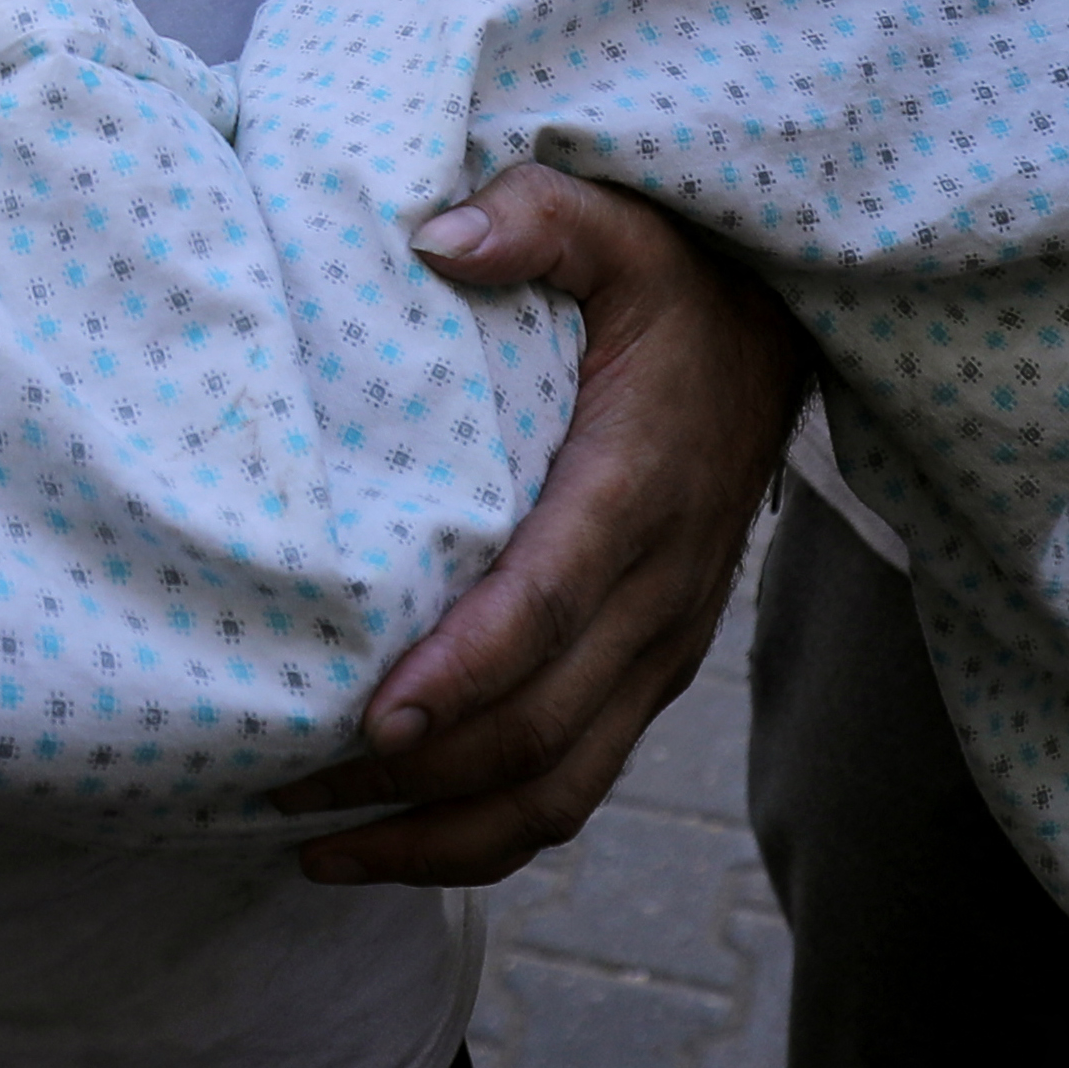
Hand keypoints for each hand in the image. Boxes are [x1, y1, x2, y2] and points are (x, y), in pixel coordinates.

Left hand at [271, 164, 807, 884]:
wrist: (783, 331)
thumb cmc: (675, 279)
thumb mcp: (618, 223)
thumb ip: (532, 220)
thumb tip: (437, 237)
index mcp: (634, 488)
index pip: (550, 603)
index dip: (468, 673)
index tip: (377, 721)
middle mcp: (658, 591)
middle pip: (542, 729)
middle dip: (419, 781)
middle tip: (285, 792)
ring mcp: (662, 647)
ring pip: (561, 790)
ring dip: (441, 838)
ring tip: (318, 848)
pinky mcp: (653, 673)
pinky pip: (577, 786)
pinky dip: (487, 837)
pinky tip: (394, 839)